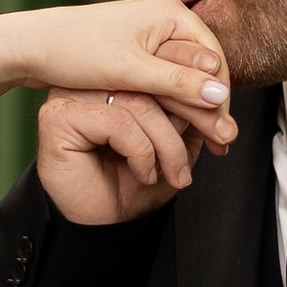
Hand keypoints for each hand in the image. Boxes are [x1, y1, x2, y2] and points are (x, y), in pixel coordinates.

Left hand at [6, 0, 234, 145]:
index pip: (214, 60)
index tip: (225, 132)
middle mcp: (166, 22)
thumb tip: (220, 95)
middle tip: (223, 144)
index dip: (221, 98)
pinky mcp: (135, 52)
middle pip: (203, 69)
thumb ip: (177, 82)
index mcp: (172, 15)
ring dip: (195, 109)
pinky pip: (164, 80)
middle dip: (212, 107)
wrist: (31, 46)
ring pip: (184, 78)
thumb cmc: (76, 50)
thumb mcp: (131, 70)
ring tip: (207, 143)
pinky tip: (178, 129)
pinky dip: (173, 104)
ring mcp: (151, 37)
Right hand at [37, 31, 235, 224]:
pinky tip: (143, 172)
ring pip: (139, 102)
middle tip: (222, 139)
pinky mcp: (59, 116)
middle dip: (196, 113)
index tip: (228, 124)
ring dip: (169, 143)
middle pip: (154, 79)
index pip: (163, 64)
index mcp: (118, 76)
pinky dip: (141, 152)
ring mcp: (71, 95)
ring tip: (175, 173)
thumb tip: (217, 92)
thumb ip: (190, 114)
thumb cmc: (130, 182)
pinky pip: (117, 122)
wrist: (99, 222)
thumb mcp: (174, 144)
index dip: (200, 90)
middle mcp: (94, 80)